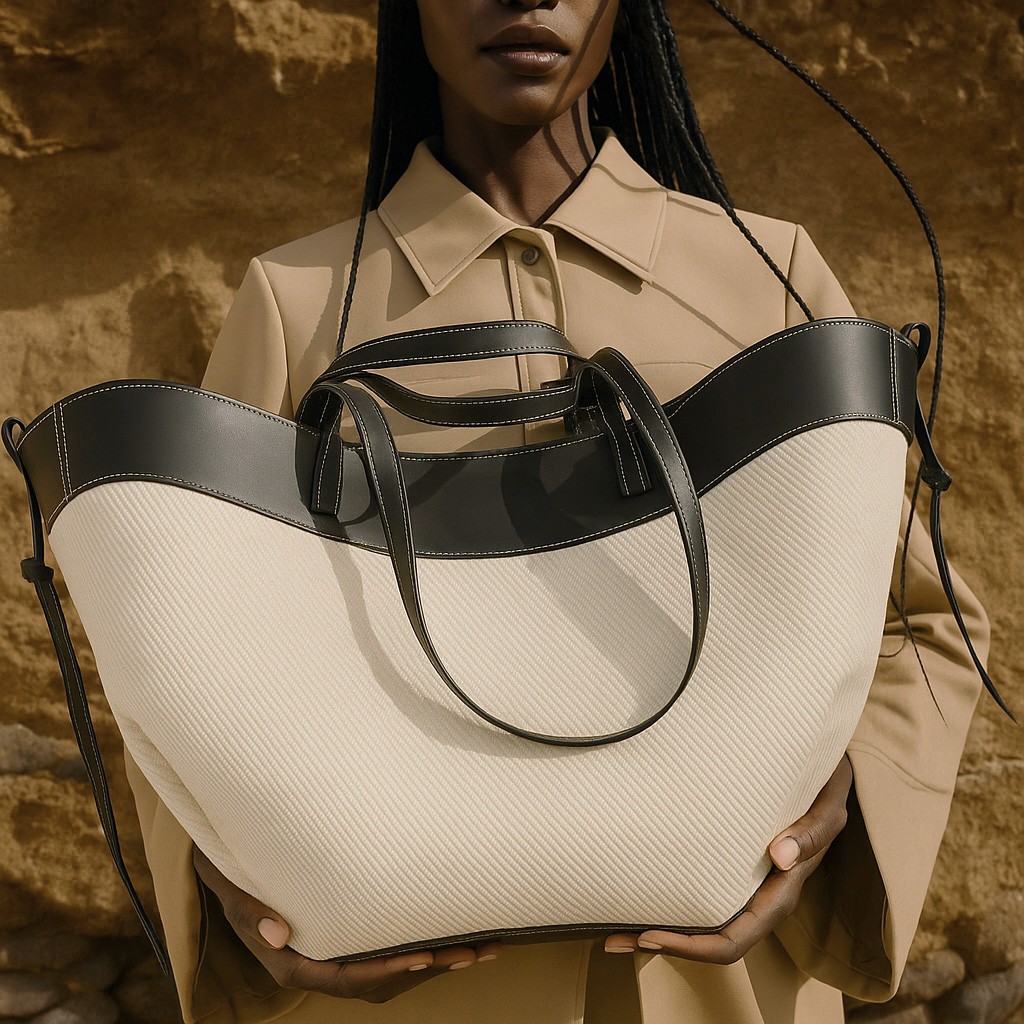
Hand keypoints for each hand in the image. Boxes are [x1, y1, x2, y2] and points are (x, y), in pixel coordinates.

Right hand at [192, 845, 501, 1003]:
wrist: (231, 866)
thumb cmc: (235, 872)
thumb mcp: (232, 888)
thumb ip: (250, 910)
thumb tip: (276, 935)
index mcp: (293, 962)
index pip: (345, 977)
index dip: (385, 970)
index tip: (422, 955)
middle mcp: (318, 966)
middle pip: (379, 981)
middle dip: (427, 968)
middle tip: (472, 951)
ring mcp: (335, 956)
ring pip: (391, 973)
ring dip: (436, 963)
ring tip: (481, 948)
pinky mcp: (349, 941)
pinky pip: (390, 956)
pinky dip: (425, 950)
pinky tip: (457, 939)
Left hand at [604, 752, 852, 964]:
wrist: (825, 772)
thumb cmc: (823, 784)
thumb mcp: (827, 803)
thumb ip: (810, 831)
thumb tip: (781, 857)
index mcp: (783, 890)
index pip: (737, 938)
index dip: (693, 947)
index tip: (650, 936)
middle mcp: (762, 895)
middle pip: (711, 941)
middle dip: (663, 945)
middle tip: (611, 940)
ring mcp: (747, 883)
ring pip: (702, 923)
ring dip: (659, 929)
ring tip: (611, 930)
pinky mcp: (733, 864)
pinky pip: (701, 894)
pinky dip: (668, 901)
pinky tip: (635, 893)